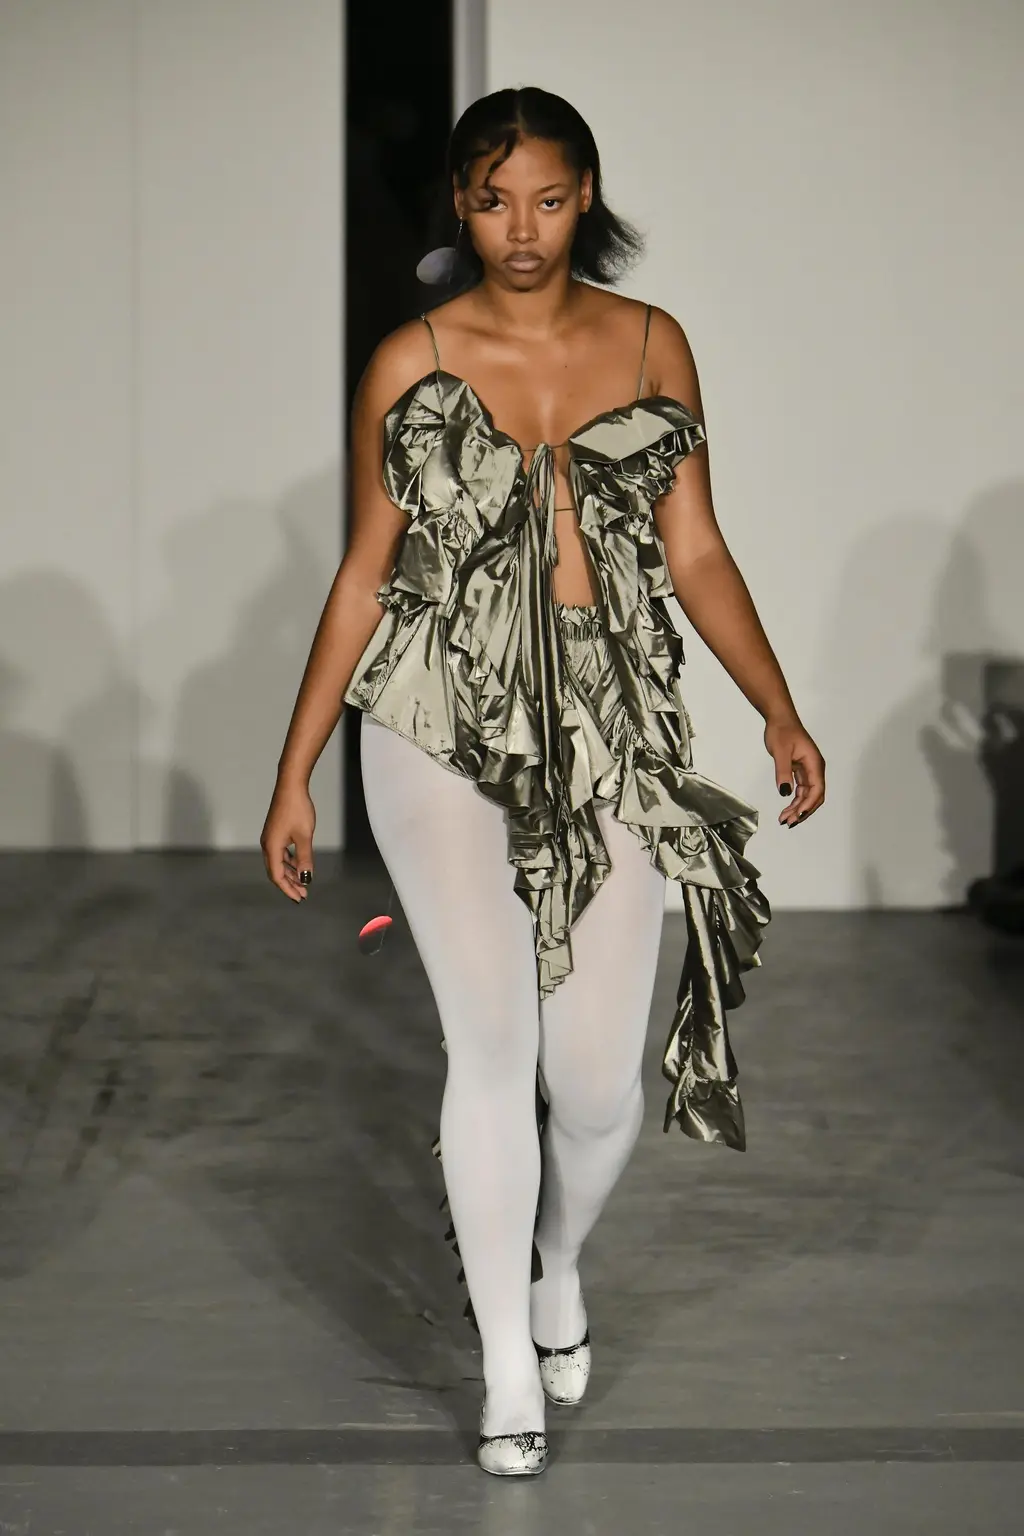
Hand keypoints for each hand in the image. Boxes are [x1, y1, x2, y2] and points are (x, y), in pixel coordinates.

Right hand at [260, 779, 315, 900]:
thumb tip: (306, 878)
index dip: (288, 889)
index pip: (277, 876)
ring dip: (290, 873)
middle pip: (276, 871)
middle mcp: (267, 844)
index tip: (299, 898)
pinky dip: (290, 862)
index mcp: (271, 847)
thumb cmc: (297, 809)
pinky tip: (300, 864)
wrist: (291, 786)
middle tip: (303, 894)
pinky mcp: (276, 832)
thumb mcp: (304, 837)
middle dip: (289, 884)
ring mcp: (271, 838)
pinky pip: (281, 853)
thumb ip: (304, 858)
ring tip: (303, 882)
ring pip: (279, 862)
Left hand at [764, 716, 825, 826]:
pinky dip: (795, 800)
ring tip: (785, 819)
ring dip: (798, 808)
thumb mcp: (780, 752)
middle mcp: (815, 769)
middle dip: (803, 811)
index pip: (817, 789)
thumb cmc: (782, 731)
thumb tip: (785, 792)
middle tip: (788, 822)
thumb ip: (783, 772)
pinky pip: (801, 790)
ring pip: (808, 795)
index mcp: (814, 763)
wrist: (780, 719)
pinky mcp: (801, 770)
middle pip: (815, 796)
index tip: (798, 816)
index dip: (809, 805)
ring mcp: (809, 770)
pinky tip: (787, 809)